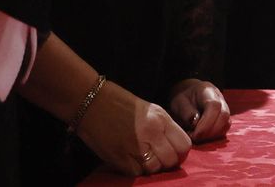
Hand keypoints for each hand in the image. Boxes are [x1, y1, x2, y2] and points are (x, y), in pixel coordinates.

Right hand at [75, 80, 192, 175]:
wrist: (90, 101)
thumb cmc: (119, 103)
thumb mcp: (150, 109)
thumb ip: (164, 127)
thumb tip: (175, 145)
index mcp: (161, 119)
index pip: (184, 145)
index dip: (179, 151)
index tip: (172, 151)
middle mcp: (152, 133)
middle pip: (171, 160)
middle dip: (166, 162)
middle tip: (157, 157)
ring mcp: (136, 147)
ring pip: (155, 169)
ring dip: (152, 167)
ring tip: (143, 158)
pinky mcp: (119, 159)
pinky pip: (137, 173)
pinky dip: (136, 169)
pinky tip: (131, 160)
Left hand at [168, 78, 230, 141]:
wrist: (189, 94)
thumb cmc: (183, 98)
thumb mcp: (179, 102)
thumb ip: (187, 112)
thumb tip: (195, 124)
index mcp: (208, 91)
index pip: (214, 106)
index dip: (206, 123)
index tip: (195, 134)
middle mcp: (220, 99)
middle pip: (224, 116)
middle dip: (209, 131)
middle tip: (195, 138)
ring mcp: (225, 109)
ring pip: (226, 124)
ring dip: (212, 135)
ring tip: (197, 137)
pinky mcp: (224, 119)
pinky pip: (224, 129)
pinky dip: (214, 136)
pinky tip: (202, 137)